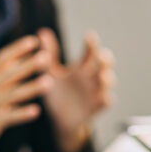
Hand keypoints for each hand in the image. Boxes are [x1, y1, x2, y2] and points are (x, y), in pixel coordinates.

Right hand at [0, 35, 51, 151]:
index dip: (17, 49)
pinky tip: (36, 111)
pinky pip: (8, 117)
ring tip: (50, 82)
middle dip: (27, 65)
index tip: (34, 40)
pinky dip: (22, 114)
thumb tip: (22, 56)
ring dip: (31, 87)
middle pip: (8, 74)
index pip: (1, 59)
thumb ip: (5, 74)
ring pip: (11, 94)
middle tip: (46, 57)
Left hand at [37, 28, 115, 151]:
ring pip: (108, 82)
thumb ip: (48, 55)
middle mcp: (91, 78)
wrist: (59, 120)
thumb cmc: (57, 95)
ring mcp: (95, 92)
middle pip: (104, 65)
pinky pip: (106, 102)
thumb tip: (42, 32)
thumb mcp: (50, 74)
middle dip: (105, 59)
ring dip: (108, 78)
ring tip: (102, 75)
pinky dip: (106, 99)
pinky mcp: (95, 107)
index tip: (89, 36)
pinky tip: (104, 97)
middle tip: (101, 56)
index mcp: (81, 68)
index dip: (92, 44)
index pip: (90, 52)